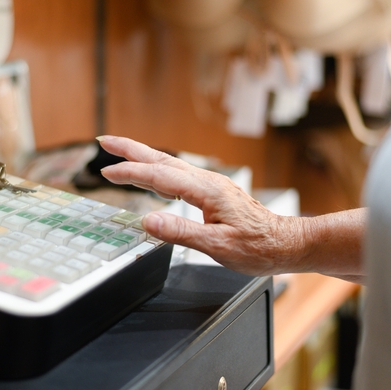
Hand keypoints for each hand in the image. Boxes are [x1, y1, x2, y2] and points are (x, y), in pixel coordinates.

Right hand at [97, 135, 302, 275]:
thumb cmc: (258, 248)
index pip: (160, 177)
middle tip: (104, 141)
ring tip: (119, 152)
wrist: (286, 243)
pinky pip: (178, 174)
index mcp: (207, 191)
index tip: (107, 172)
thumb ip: (181, 233)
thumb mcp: (218, 246)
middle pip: (162, 160)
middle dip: (131, 149)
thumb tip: (147, 221)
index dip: (131, 173)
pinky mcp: (213, 192)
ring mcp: (211, 185)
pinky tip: (152, 174)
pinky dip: (157, 169)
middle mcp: (208, 182)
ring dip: (142, 156)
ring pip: (170, 165)